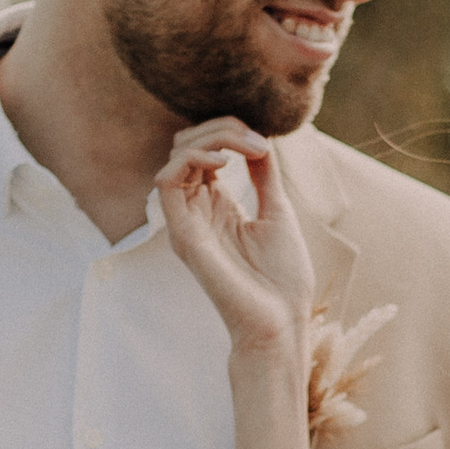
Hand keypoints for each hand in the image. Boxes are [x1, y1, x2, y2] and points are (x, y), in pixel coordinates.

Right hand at [152, 119, 317, 364]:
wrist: (281, 320)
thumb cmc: (283, 277)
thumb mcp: (276, 210)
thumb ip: (263, 173)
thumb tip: (258, 137)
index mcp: (216, 205)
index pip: (204, 150)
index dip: (229, 132)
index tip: (264, 142)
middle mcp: (195, 210)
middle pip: (186, 146)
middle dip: (220, 128)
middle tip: (256, 141)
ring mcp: (186, 222)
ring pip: (176, 156)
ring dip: (211, 139)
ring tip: (247, 147)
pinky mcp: (183, 234)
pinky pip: (166, 182)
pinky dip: (192, 160)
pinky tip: (224, 163)